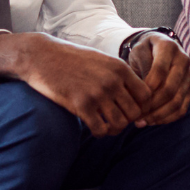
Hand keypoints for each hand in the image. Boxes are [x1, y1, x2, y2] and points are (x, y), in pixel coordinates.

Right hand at [0, 31, 151, 136]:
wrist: (42, 56)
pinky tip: (94, 127)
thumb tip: (136, 94)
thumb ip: (119, 75)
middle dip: (127, 120)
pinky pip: (101, 130)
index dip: (141, 106)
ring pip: (120, 124)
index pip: (146, 95)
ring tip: (106, 125)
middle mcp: (112, 81)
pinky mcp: (81, 105)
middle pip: (135, 112)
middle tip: (116, 119)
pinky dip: (100, 133)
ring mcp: (97, 93)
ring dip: (114, 129)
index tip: (129, 109)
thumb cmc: (72, 59)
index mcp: (120, 68)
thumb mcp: (102, 60)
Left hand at [126, 31, 189, 126]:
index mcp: (168, 47)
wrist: (157, 48)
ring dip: (158, 115)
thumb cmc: (144, 51)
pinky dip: (167, 118)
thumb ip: (141, 67)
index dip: (147, 87)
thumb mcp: (138, 52)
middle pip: (170, 89)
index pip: (160, 70)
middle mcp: (183, 60)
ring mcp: (189, 75)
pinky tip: (152, 121)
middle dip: (151, 105)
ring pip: (176, 101)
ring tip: (141, 122)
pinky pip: (182, 108)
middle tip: (136, 115)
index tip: (133, 99)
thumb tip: (145, 91)